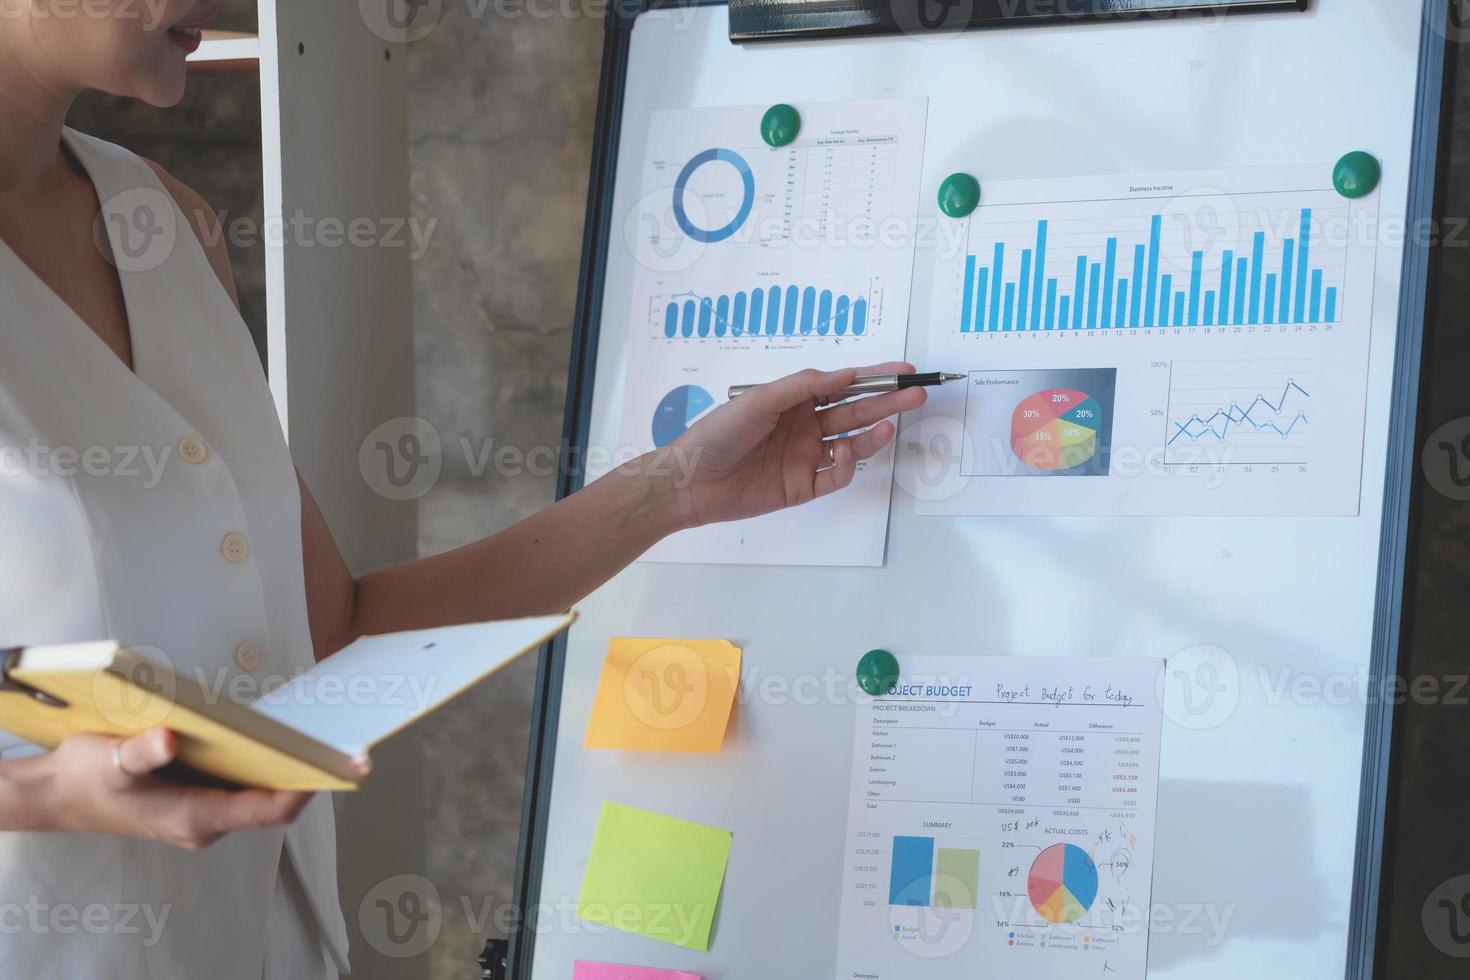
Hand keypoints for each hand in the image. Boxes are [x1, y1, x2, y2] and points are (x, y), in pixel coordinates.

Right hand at [37, 728, 311, 849]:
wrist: (58, 794)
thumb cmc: (84, 780)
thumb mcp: (107, 762)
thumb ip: (139, 754)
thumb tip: (169, 740)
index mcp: (193, 817)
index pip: (267, 810)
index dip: (306, 790)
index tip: (337, 767)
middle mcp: (206, 820)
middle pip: (272, 801)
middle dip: (308, 774)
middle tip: (348, 745)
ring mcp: (204, 810)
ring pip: (259, 790)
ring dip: (288, 765)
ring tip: (324, 732)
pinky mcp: (199, 796)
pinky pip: (241, 781)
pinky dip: (261, 759)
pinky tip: (278, 731)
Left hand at [663, 362, 925, 527]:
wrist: (692, 480)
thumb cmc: (719, 433)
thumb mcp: (759, 400)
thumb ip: (804, 386)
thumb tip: (846, 373)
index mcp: (795, 400)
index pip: (843, 386)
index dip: (875, 377)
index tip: (903, 370)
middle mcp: (806, 426)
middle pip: (855, 412)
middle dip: (887, 402)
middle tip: (916, 395)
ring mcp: (807, 457)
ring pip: (852, 443)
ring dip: (874, 433)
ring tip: (891, 423)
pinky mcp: (804, 487)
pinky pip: (836, 475)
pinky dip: (848, 466)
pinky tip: (848, 452)